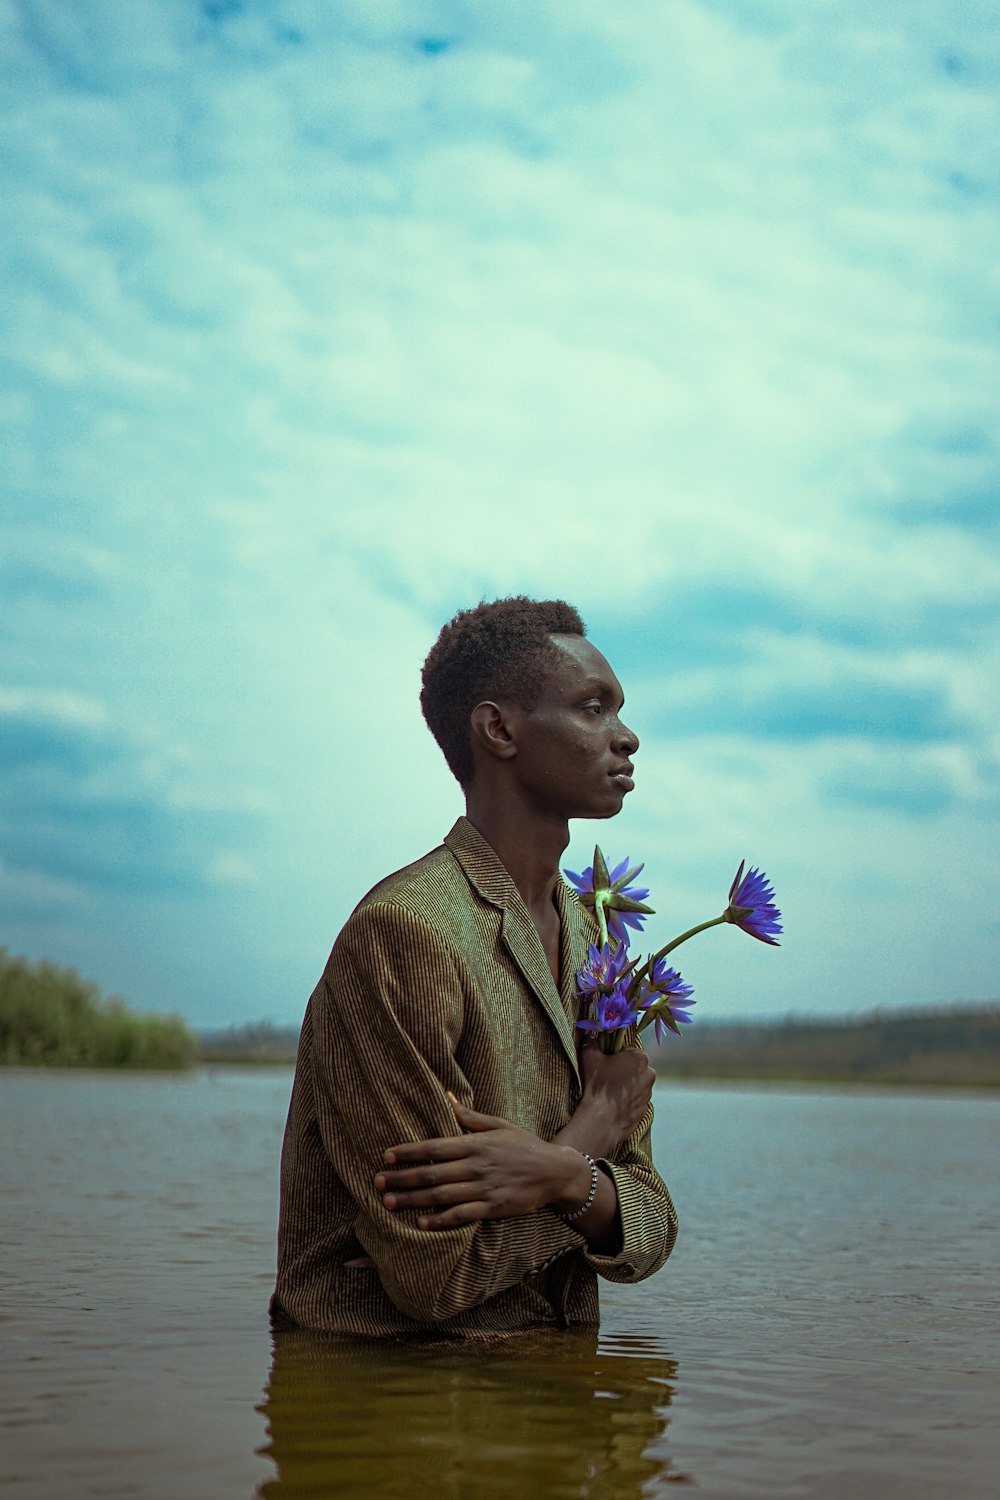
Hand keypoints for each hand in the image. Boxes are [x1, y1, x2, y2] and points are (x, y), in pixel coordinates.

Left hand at [374, 1096, 587, 1229]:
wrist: (555, 1171)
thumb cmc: (524, 1145)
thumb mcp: (499, 1125)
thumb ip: (470, 1117)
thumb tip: (447, 1097)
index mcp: (475, 1143)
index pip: (434, 1146)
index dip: (408, 1151)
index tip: (386, 1156)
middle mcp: (476, 1166)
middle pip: (432, 1172)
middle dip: (402, 1178)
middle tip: (378, 1183)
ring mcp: (484, 1188)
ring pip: (441, 1195)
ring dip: (413, 1200)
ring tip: (389, 1203)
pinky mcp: (493, 1208)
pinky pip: (461, 1215)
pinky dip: (440, 1220)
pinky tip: (421, 1223)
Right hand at [570, 1041, 654, 1153]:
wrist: (601, 1121)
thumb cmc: (597, 1086)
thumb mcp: (589, 1057)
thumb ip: (590, 1042)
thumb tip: (590, 1038)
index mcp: (640, 1058)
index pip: (627, 1050)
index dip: (614, 1054)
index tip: (604, 1062)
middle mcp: (649, 1074)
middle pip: (633, 1067)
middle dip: (621, 1070)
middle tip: (605, 1077)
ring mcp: (648, 1094)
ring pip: (635, 1084)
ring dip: (624, 1086)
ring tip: (607, 1093)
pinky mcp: (644, 1110)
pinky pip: (634, 1100)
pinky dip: (625, 1101)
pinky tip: (611, 1105)